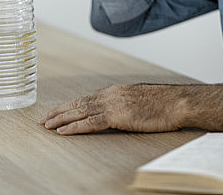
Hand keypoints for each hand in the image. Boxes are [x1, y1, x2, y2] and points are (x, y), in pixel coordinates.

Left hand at [40, 84, 183, 134]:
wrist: (178, 102)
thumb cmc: (165, 104)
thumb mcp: (141, 101)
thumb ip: (126, 105)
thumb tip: (119, 114)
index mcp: (116, 91)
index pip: (86, 99)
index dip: (70, 106)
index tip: (57, 112)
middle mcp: (111, 94)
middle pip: (78, 103)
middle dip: (59, 112)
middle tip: (43, 119)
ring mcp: (113, 103)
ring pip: (80, 111)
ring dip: (61, 119)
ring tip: (47, 126)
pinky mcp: (118, 115)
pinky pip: (90, 122)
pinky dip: (74, 127)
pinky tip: (63, 131)